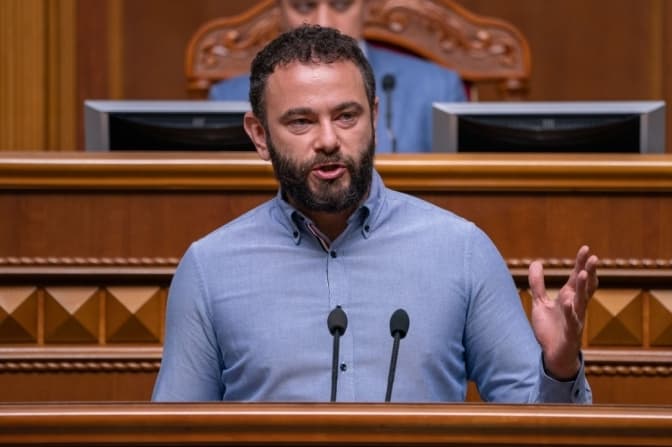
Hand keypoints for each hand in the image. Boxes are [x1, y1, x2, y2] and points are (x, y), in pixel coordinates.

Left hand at [528, 245, 598, 379]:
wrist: (553, 355)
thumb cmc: (550, 329)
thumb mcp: (540, 303)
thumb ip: (538, 284)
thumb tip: (536, 262)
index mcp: (569, 298)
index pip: (577, 277)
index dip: (581, 263)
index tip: (586, 248)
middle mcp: (575, 306)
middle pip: (584, 286)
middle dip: (589, 272)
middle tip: (593, 257)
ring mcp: (575, 319)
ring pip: (581, 301)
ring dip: (583, 288)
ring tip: (582, 273)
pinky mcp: (571, 333)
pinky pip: (572, 321)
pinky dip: (570, 311)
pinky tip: (568, 301)